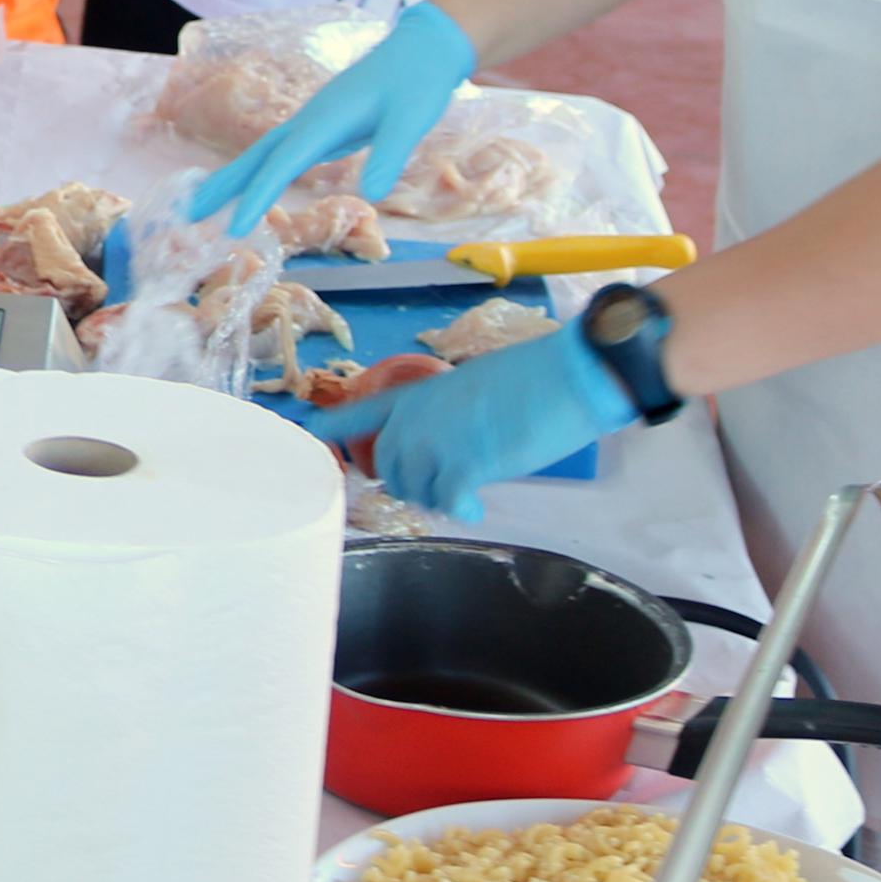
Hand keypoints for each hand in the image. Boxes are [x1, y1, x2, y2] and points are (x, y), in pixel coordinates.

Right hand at [188, 2, 479, 228]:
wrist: (424, 48)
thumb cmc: (418, 82)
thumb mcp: (411, 120)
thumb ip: (390, 155)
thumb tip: (372, 196)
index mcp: (326, 119)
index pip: (283, 163)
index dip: (257, 196)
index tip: (234, 229)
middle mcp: (310, 119)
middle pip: (257, 154)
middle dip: (224, 184)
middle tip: (189, 212)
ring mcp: (314, 121)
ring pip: (265, 152)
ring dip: (236, 177)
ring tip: (206, 202)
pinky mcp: (322, 125)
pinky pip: (281, 152)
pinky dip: (261, 170)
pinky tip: (255, 184)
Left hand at [293, 328, 631, 515]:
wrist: (567, 374)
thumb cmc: (534, 377)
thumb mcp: (474, 389)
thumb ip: (448, 418)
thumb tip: (451, 447)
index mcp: (418, 394)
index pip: (363, 412)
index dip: (336, 425)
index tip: (313, 430)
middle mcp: (416, 417)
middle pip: (391, 468)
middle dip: (416, 482)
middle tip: (450, 483)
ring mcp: (436, 440)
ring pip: (417, 489)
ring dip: (441, 496)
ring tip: (472, 487)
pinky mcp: (464, 463)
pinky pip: (447, 500)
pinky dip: (462, 507)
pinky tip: (478, 505)